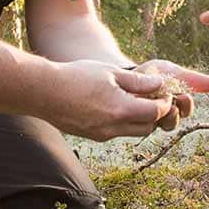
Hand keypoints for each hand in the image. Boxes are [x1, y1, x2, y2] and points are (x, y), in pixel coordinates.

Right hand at [46, 60, 178, 141]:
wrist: (44, 91)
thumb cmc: (76, 76)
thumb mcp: (110, 72)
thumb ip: (138, 81)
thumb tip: (159, 84)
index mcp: (121, 110)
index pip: (155, 114)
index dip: (164, 104)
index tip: (164, 94)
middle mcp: (112, 128)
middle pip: (146, 128)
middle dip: (154, 115)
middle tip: (152, 99)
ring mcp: (101, 134)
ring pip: (130, 132)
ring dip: (138, 120)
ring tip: (133, 101)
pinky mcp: (91, 136)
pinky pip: (115, 132)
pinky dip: (122, 122)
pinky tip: (113, 106)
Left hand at [128, 58, 208, 129]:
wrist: (126, 73)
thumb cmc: (153, 73)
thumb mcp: (173, 73)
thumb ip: (192, 80)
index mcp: (175, 105)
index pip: (185, 111)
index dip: (186, 106)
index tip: (185, 96)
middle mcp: (161, 116)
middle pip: (171, 122)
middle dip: (173, 113)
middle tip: (169, 102)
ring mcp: (145, 118)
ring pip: (154, 124)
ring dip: (156, 114)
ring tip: (154, 102)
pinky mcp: (130, 118)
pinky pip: (137, 121)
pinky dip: (139, 111)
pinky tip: (138, 101)